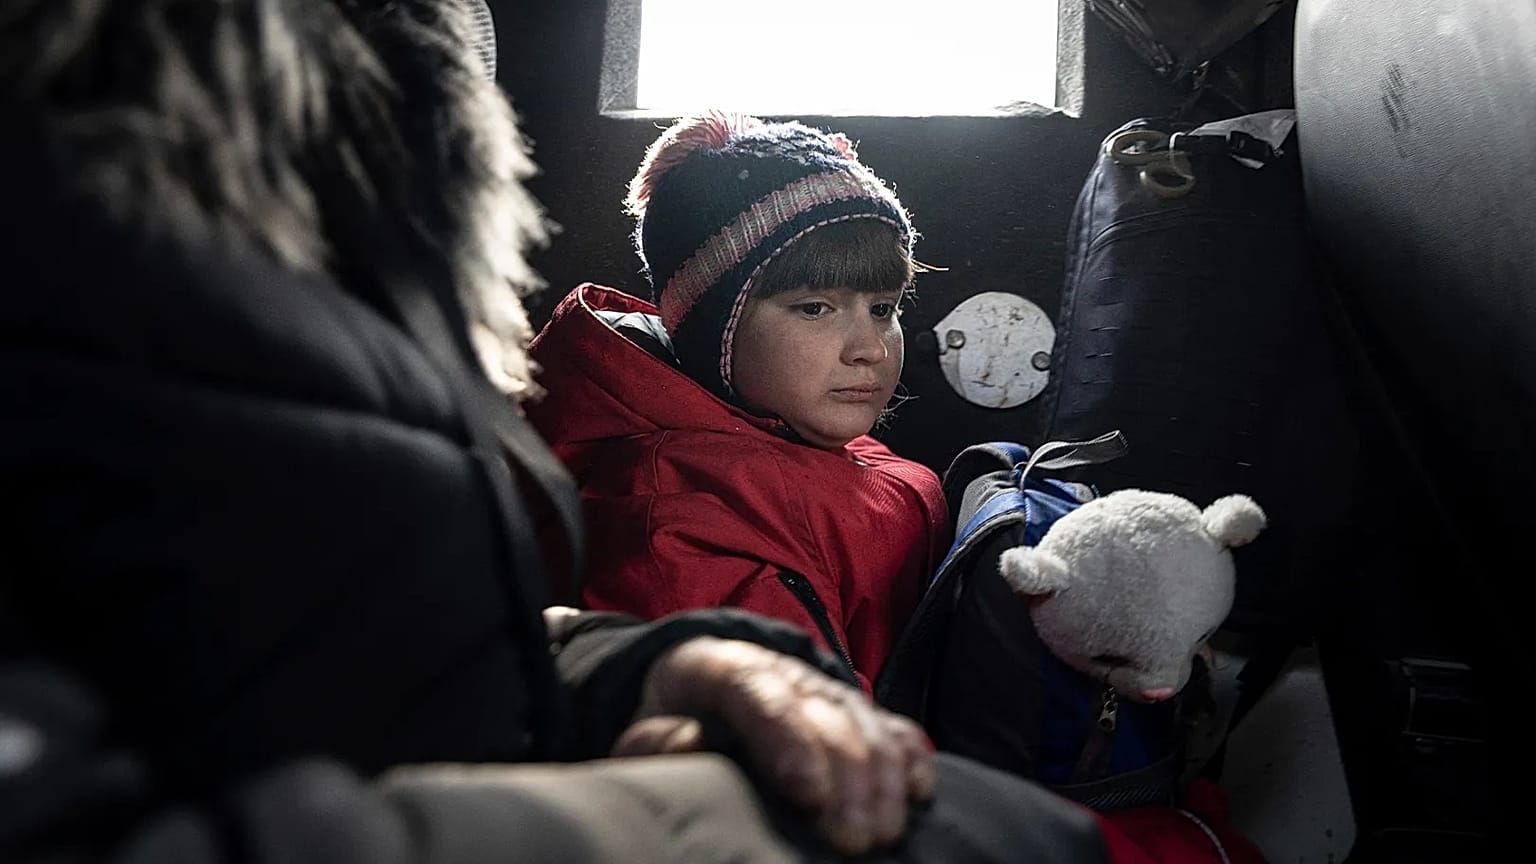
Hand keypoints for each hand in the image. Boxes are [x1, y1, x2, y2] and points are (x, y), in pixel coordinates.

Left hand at [612, 637, 934, 855]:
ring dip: (882, 778)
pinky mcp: (853, 707)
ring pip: (865, 719)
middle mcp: (779, 668)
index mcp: (717, 665)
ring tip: (884, 833)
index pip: (757, 692)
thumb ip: (656, 742)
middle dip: (845, 778)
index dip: (788, 741)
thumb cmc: (668, 726)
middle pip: (823, 712)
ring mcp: (821, 685)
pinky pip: (892, 725)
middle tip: (851, 841)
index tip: (808, 796)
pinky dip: (910, 756)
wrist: (696, 697)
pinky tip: (919, 793)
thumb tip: (693, 743)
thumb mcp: (642, 734)